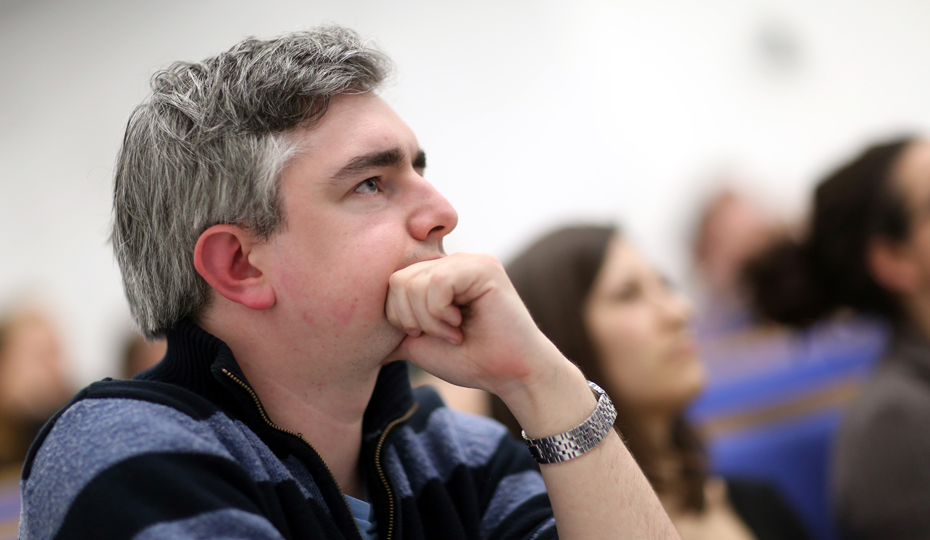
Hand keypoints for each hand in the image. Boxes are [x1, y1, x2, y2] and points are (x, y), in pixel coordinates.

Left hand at [385, 252, 563, 398]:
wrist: (509, 374)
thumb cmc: (469, 359)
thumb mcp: (419, 343)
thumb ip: (393, 329)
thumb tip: (352, 335)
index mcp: (435, 274)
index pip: (391, 282)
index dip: (399, 317)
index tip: (428, 335)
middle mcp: (450, 261)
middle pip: (398, 280)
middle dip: (412, 319)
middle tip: (443, 334)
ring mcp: (467, 260)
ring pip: (414, 282)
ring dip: (429, 320)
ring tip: (454, 331)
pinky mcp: (483, 267)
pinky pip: (436, 283)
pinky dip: (441, 313)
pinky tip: (461, 324)